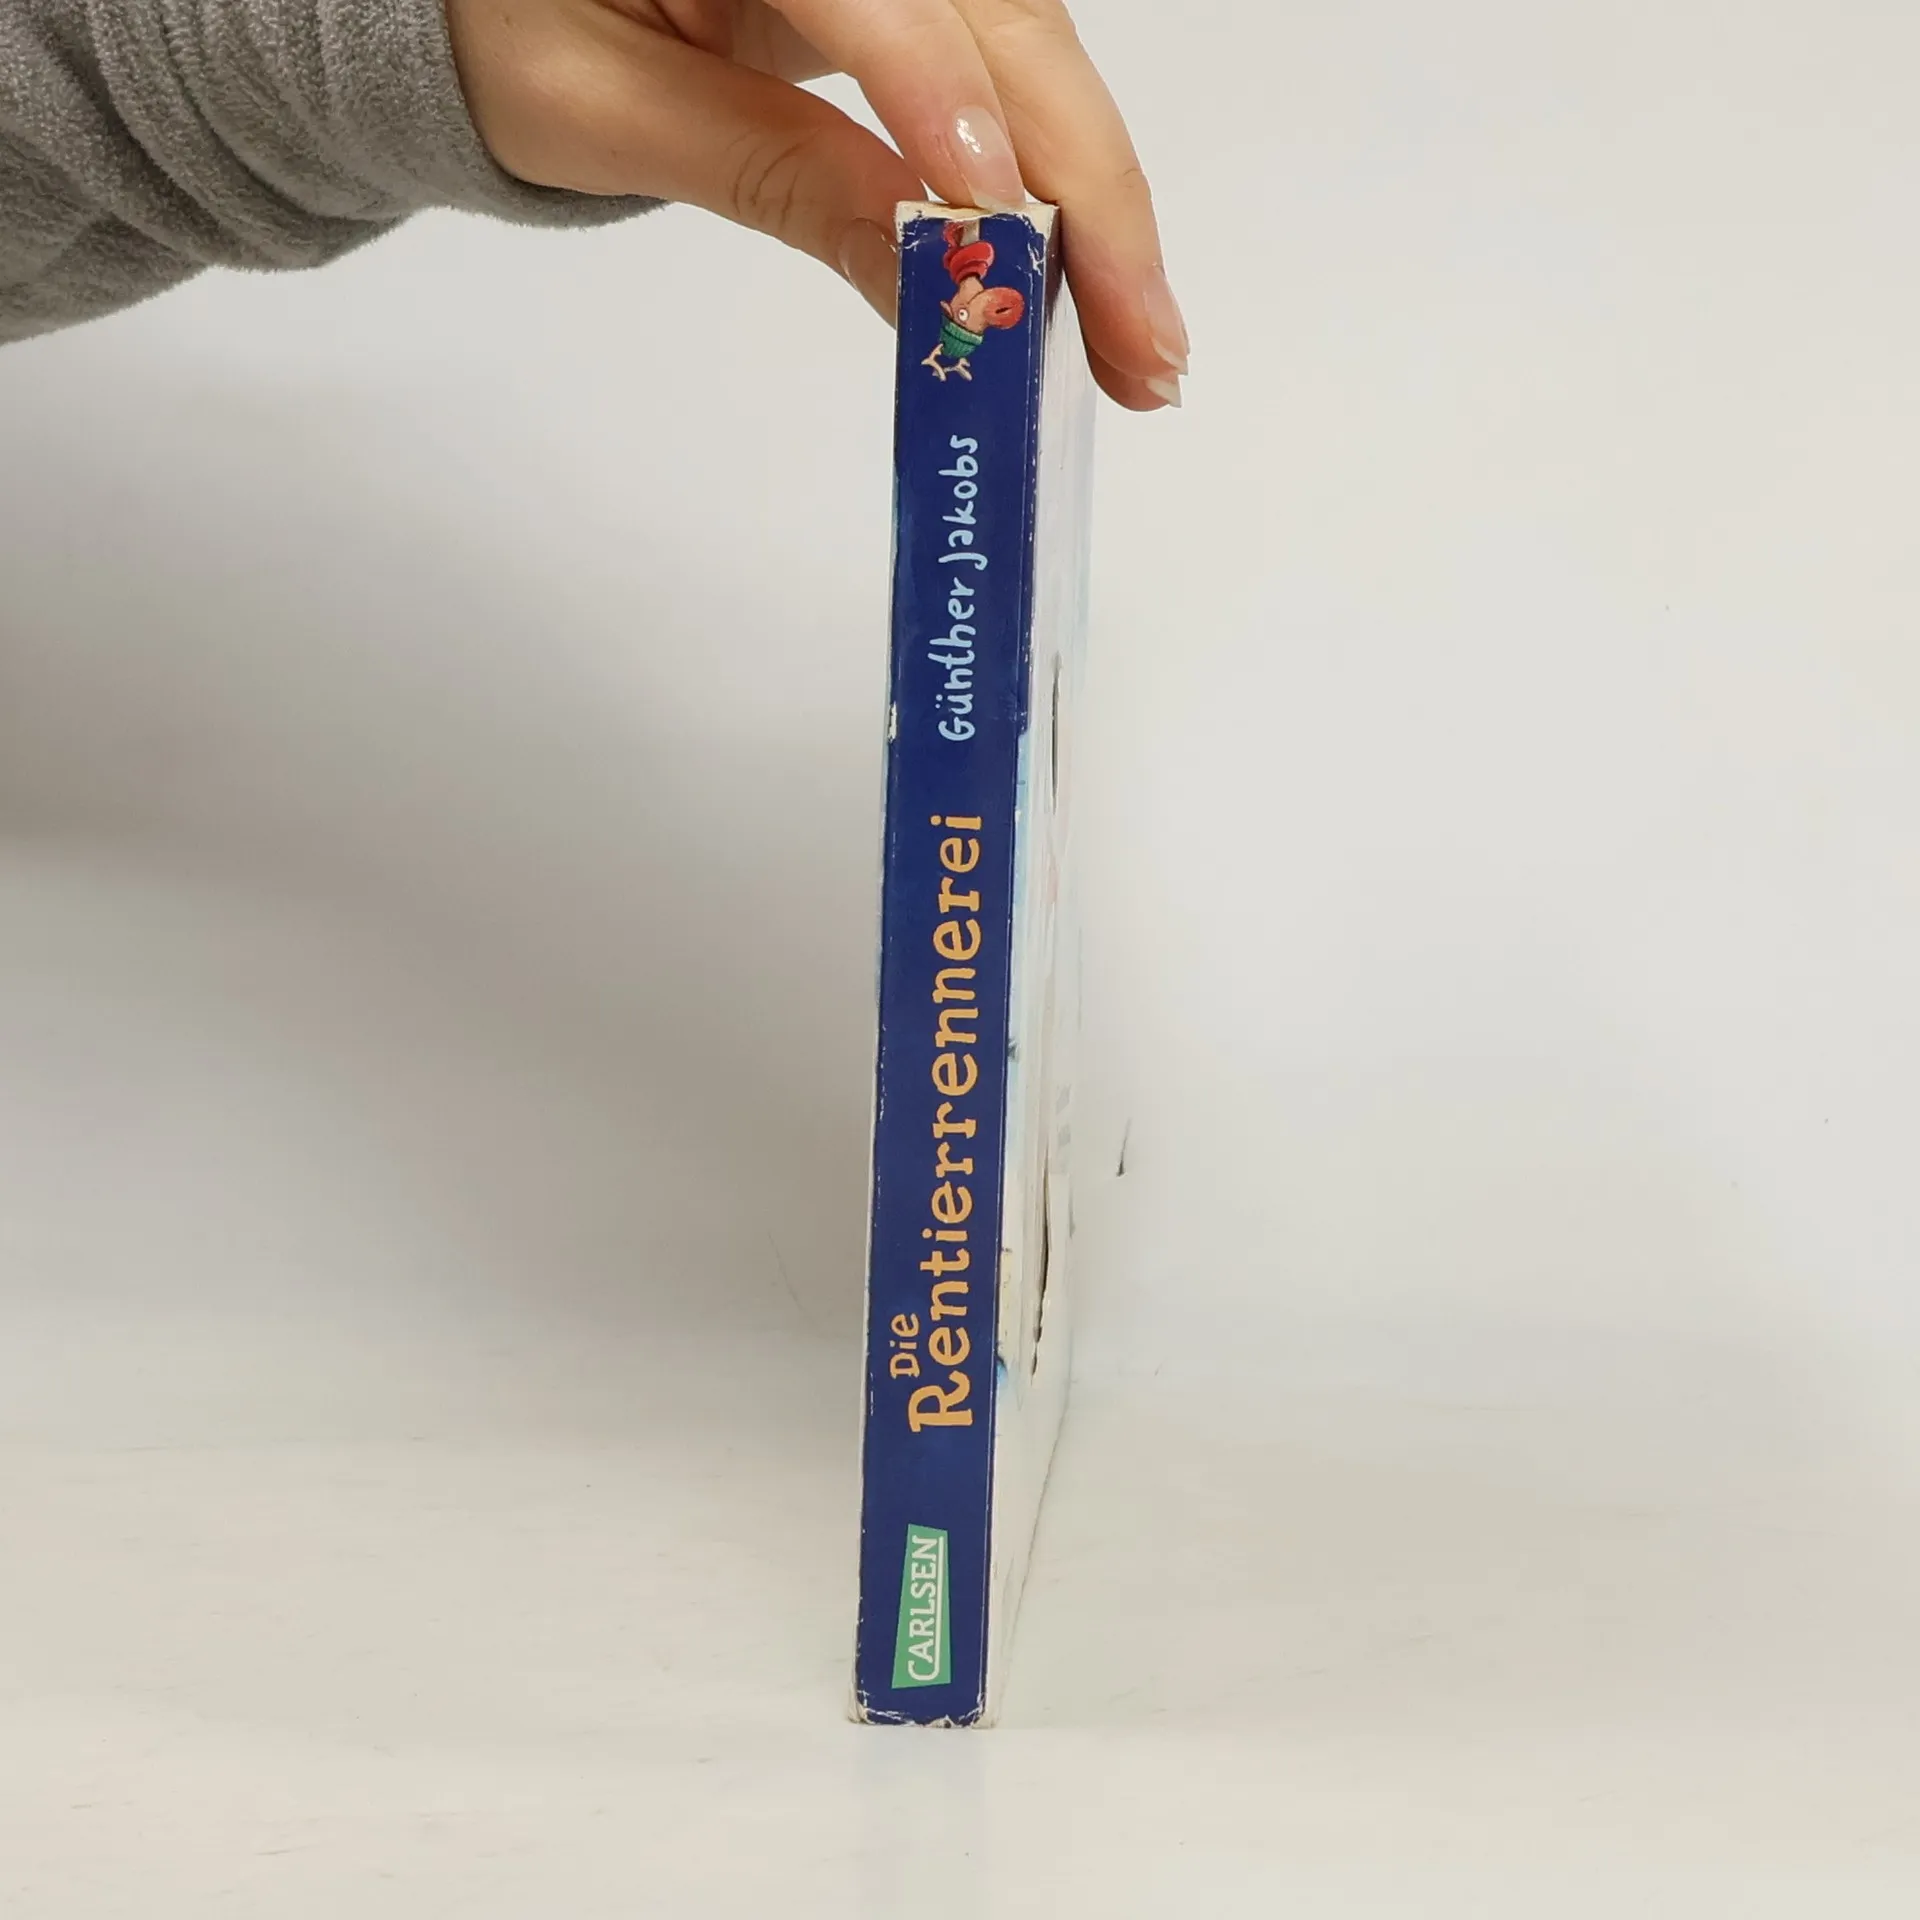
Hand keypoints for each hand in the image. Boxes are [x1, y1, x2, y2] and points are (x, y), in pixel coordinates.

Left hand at [445, 0, 1186, 408]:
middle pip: (1007, 12)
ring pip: (1036, 43)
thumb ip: (771, 173)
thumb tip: (929, 278)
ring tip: (1142, 338)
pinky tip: (1093, 272)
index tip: (994, 213)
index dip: (941, 86)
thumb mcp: (601, 110)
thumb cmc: (506, 32)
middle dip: (1082, 184)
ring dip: (1100, 196)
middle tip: (1143, 344)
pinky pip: (1011, 64)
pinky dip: (1059, 177)